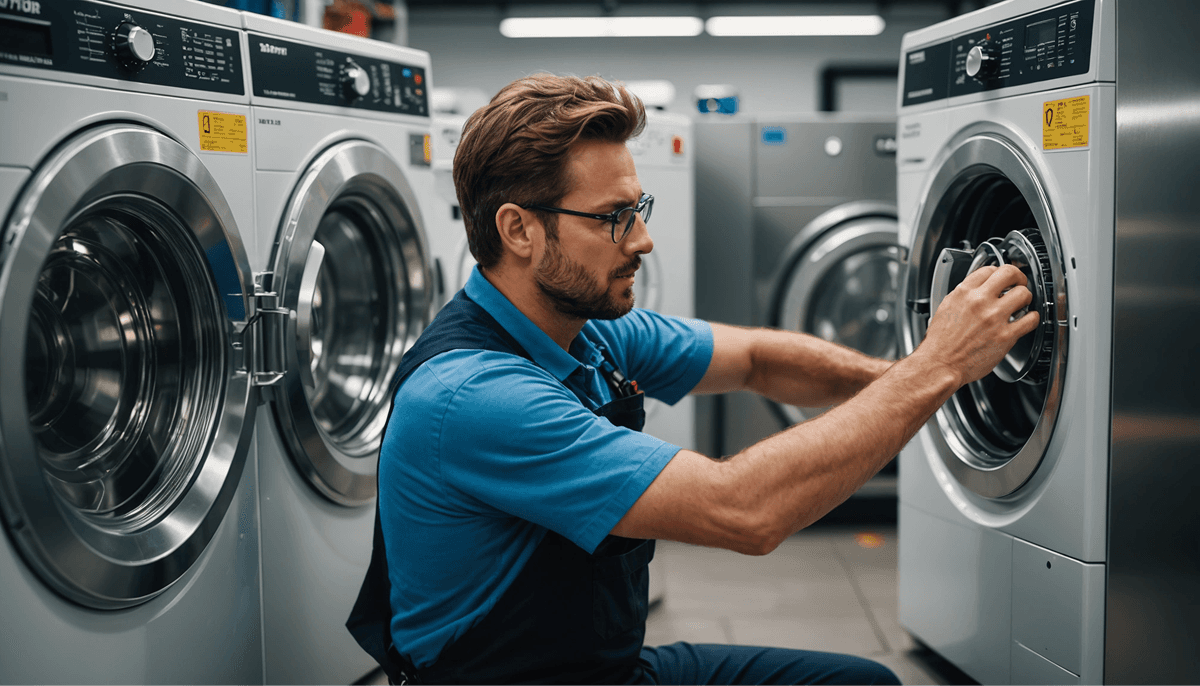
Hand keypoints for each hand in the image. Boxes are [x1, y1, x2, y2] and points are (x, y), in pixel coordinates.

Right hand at [920, 264, 1040, 385]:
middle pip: (1009, 273)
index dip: (998, 272)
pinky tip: (1027, 320)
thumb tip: (977, 290)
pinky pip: (1031, 319)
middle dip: (1018, 277)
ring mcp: (994, 318)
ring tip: (1022, 303)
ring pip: (1023, 293)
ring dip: (1025, 297)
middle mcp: (979, 301)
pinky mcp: (1006, 335)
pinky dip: (1032, 318)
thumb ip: (963, 296)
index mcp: (963, 293)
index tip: (1001, 279)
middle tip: (1018, 283)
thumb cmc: (940, 342)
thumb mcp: (945, 308)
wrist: (940, 364)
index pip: (989, 269)